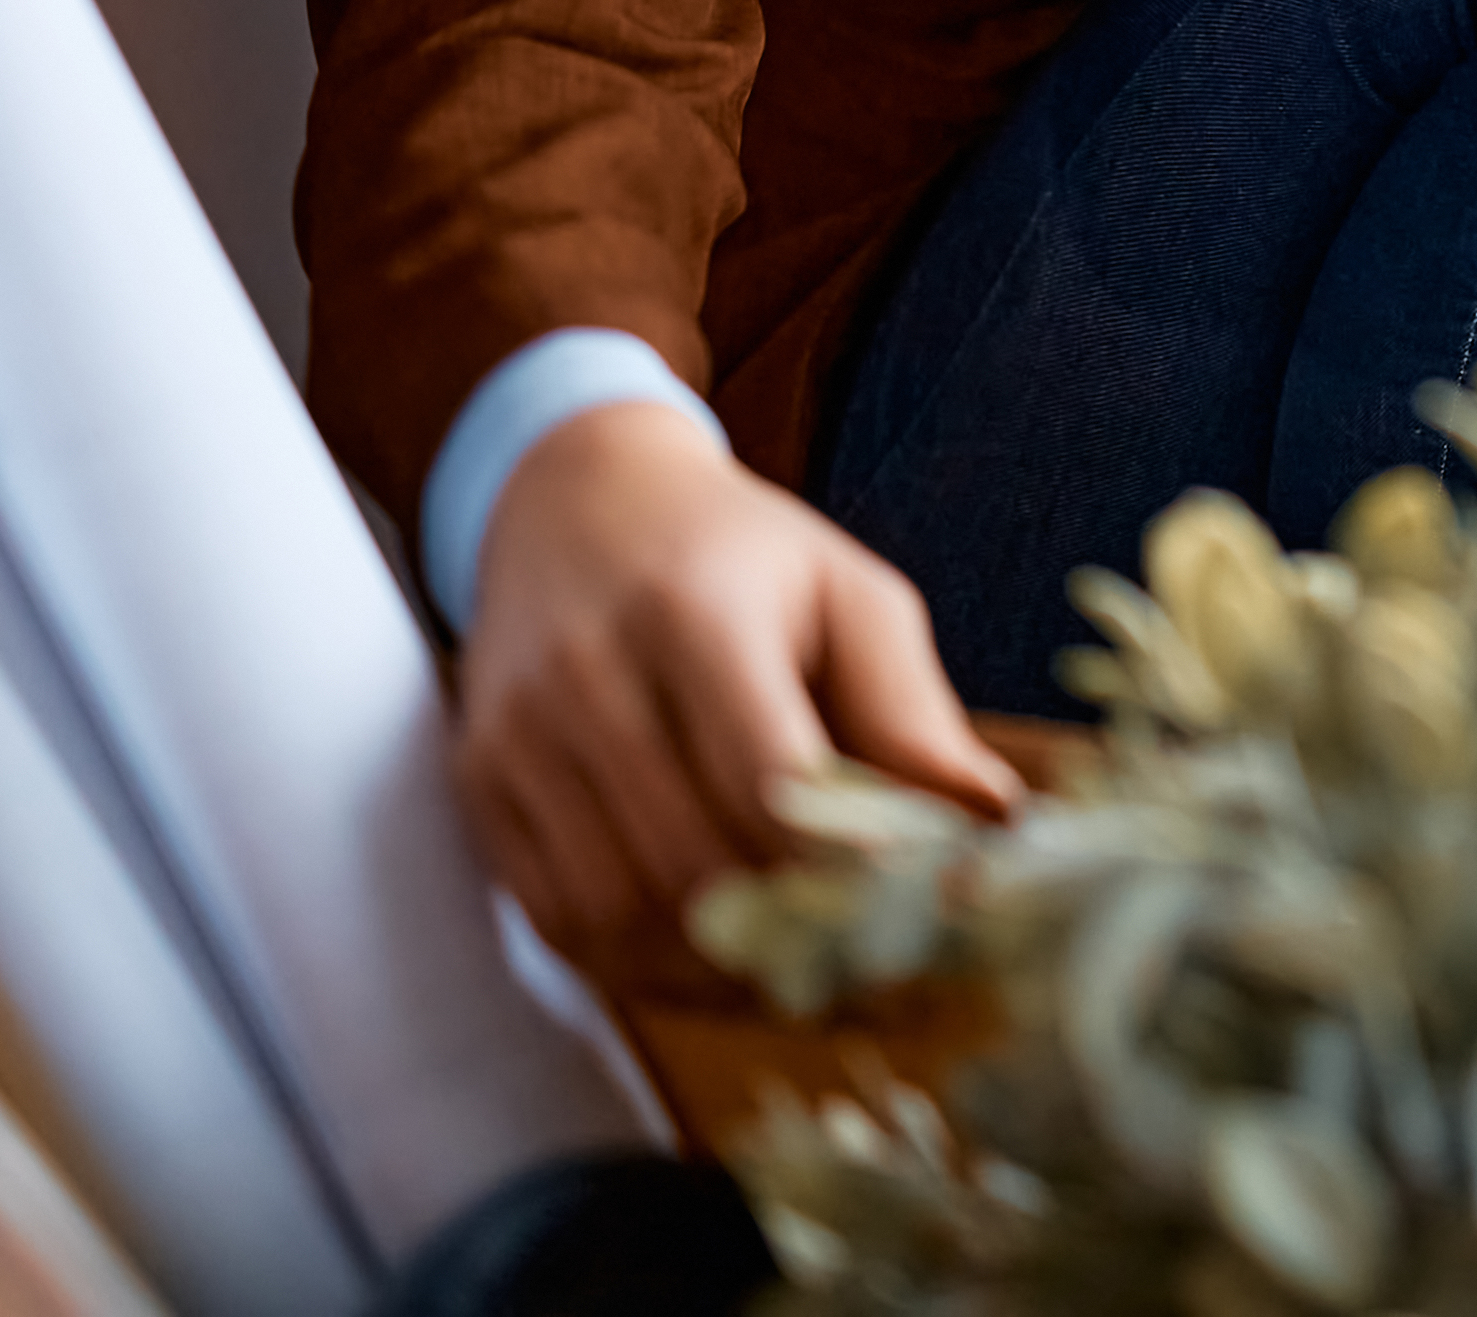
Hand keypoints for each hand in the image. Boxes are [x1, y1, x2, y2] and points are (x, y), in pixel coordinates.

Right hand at [446, 396, 1016, 960]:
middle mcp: (589, 678)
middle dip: (791, 932)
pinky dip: (640, 962)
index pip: (764, 778)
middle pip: (691, 860)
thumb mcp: (846, 595)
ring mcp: (520, 738)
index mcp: (693, 615)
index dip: (842, 864)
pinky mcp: (480, 785)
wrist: (576, 501)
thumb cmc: (740, 555)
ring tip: (804, 976)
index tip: (919, 913)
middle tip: (880, 973)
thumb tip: (996, 828)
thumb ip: (912, 712)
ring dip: (715, 968)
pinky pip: (558, 918)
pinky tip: (712, 959)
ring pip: (619, 911)